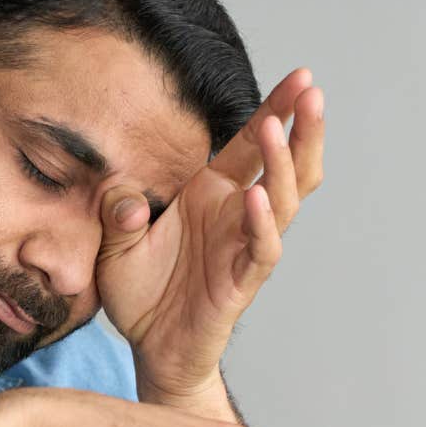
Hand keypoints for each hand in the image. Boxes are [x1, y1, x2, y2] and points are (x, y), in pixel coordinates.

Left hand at [94, 69, 325, 402]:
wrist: (150, 350)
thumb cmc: (140, 293)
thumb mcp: (112, 245)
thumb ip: (116, 215)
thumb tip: (122, 198)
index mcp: (210, 193)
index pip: (251, 143)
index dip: (277, 109)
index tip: (301, 76)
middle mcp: (235, 214)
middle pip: (284, 164)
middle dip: (301, 128)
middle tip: (312, 91)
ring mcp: (244, 246)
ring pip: (281, 200)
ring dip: (281, 164)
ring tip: (278, 128)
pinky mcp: (241, 281)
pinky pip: (261, 248)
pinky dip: (261, 222)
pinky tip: (255, 196)